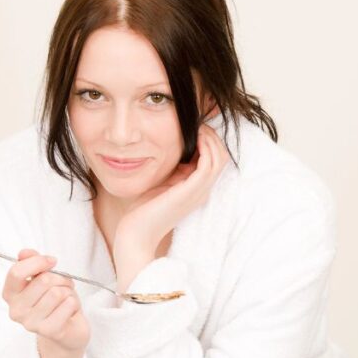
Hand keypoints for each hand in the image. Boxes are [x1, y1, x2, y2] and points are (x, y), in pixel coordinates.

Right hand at [1, 248, 89, 352]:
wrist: (67, 329)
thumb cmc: (55, 301)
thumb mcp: (44, 277)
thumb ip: (33, 263)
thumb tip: (24, 252)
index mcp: (10, 294)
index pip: (17, 272)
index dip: (38, 262)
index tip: (52, 261)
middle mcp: (16, 310)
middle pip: (43, 280)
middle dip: (60, 278)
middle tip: (63, 285)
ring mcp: (31, 323)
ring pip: (57, 293)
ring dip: (68, 292)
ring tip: (65, 300)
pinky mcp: (49, 331)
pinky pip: (68, 304)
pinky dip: (74, 303)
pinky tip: (69, 311)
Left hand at [113, 124, 228, 289]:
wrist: (136, 234)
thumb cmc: (142, 210)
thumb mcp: (160, 183)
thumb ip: (171, 169)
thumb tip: (175, 148)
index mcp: (196, 189)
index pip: (214, 160)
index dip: (208, 141)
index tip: (193, 127)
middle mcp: (202, 191)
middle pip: (221, 156)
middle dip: (212, 136)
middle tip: (197, 123)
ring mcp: (199, 191)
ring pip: (219, 157)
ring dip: (210, 138)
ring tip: (196, 126)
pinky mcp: (192, 191)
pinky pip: (209, 163)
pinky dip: (205, 146)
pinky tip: (193, 137)